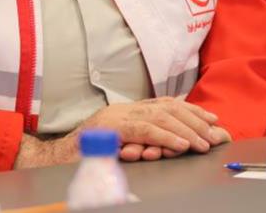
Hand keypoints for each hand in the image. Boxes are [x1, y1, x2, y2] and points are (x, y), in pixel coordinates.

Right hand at [14, 97, 226, 167]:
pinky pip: (144, 131)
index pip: (165, 104)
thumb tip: (171, 142)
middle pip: (167, 108)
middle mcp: (122, 109)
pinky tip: (182, 144)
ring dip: (186, 130)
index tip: (211, 119)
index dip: (190, 110)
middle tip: (214, 133)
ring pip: (159, 118)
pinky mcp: (109, 131)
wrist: (51, 162)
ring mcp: (115, 118)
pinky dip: (166, 138)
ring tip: (203, 142)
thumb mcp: (118, 145)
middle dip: (195, 120)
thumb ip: (140, 140)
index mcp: (126, 111)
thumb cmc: (83, 159)